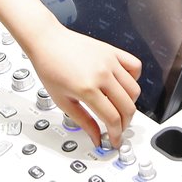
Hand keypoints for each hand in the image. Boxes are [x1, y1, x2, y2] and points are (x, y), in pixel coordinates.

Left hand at [24, 22, 141, 146]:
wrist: (46, 41)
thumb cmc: (49, 67)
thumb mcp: (62, 101)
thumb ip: (83, 121)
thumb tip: (96, 138)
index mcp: (87, 89)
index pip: (113, 119)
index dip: (116, 135)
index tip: (114, 140)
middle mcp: (101, 74)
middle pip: (128, 107)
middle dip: (125, 124)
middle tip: (117, 128)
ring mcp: (109, 61)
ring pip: (134, 90)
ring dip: (130, 104)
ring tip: (118, 108)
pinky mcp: (112, 51)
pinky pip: (135, 66)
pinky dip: (134, 78)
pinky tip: (121, 85)